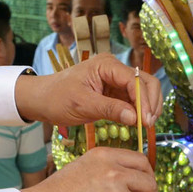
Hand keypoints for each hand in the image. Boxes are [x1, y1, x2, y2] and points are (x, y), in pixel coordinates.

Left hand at [15, 55, 161, 128]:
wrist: (42, 100)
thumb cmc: (57, 98)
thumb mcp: (83, 105)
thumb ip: (110, 109)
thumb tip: (136, 118)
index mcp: (106, 65)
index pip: (134, 80)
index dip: (143, 101)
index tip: (146, 121)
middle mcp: (115, 68)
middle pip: (145, 82)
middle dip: (150, 102)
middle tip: (149, 124)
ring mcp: (116, 79)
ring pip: (143, 90)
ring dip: (147, 107)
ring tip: (146, 125)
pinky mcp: (114, 91)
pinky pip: (133, 99)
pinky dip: (139, 110)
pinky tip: (139, 123)